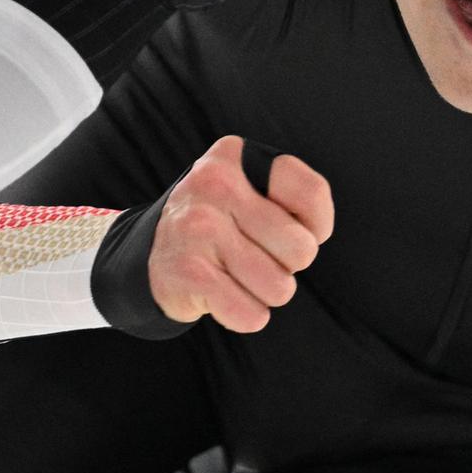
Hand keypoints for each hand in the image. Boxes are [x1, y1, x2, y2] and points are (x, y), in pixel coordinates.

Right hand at [148, 136, 333, 331]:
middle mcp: (215, 184)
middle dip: (288, 264)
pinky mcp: (187, 272)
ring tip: (235, 274)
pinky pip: (251, 315)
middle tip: (257, 255)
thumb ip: (295, 201)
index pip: (312, 193)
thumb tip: (308, 240)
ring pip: (280, 288)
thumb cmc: (224, 224)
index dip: (316, 225)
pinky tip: (222, 295)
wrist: (155, 254)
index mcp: (237, 157)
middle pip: (302, 249)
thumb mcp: (254, 193)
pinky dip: (245, 315)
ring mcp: (198, 227)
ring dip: (264, 293)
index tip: (293, 229)